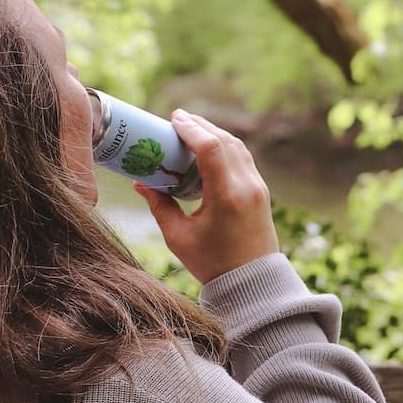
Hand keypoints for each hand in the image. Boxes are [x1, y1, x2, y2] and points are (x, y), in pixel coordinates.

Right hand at [134, 110, 279, 284]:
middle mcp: (248, 188)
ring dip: (215, 133)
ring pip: (238, 147)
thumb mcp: (179, 237)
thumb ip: (159, 205)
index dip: (191, 128)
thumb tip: (140, 183)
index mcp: (227, 197)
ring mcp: (259, 189)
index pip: (211, 148)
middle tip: (176, 119)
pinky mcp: (262, 194)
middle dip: (201, 125)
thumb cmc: (213, 264)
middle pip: (225, 141)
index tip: (172, 119)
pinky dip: (226, 148)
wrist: (254, 283)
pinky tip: (209, 149)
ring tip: (191, 129)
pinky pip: (244, 160)